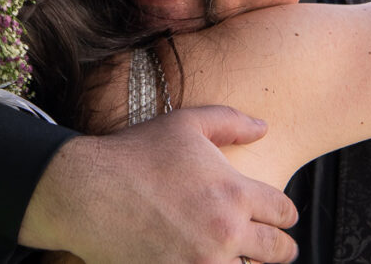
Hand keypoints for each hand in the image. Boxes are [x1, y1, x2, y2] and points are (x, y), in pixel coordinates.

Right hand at [20, 106, 298, 262]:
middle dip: (278, 248)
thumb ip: (230, 121)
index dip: (284, 213)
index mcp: (233, 192)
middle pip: (278, 253)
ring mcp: (200, 263)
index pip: (285, 212)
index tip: (276, 216)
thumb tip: (264, 126)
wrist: (86, 191)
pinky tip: (204, 262)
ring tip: (234, 256)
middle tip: (272, 248)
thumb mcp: (185, 124)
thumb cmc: (135, 153)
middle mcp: (224, 232)